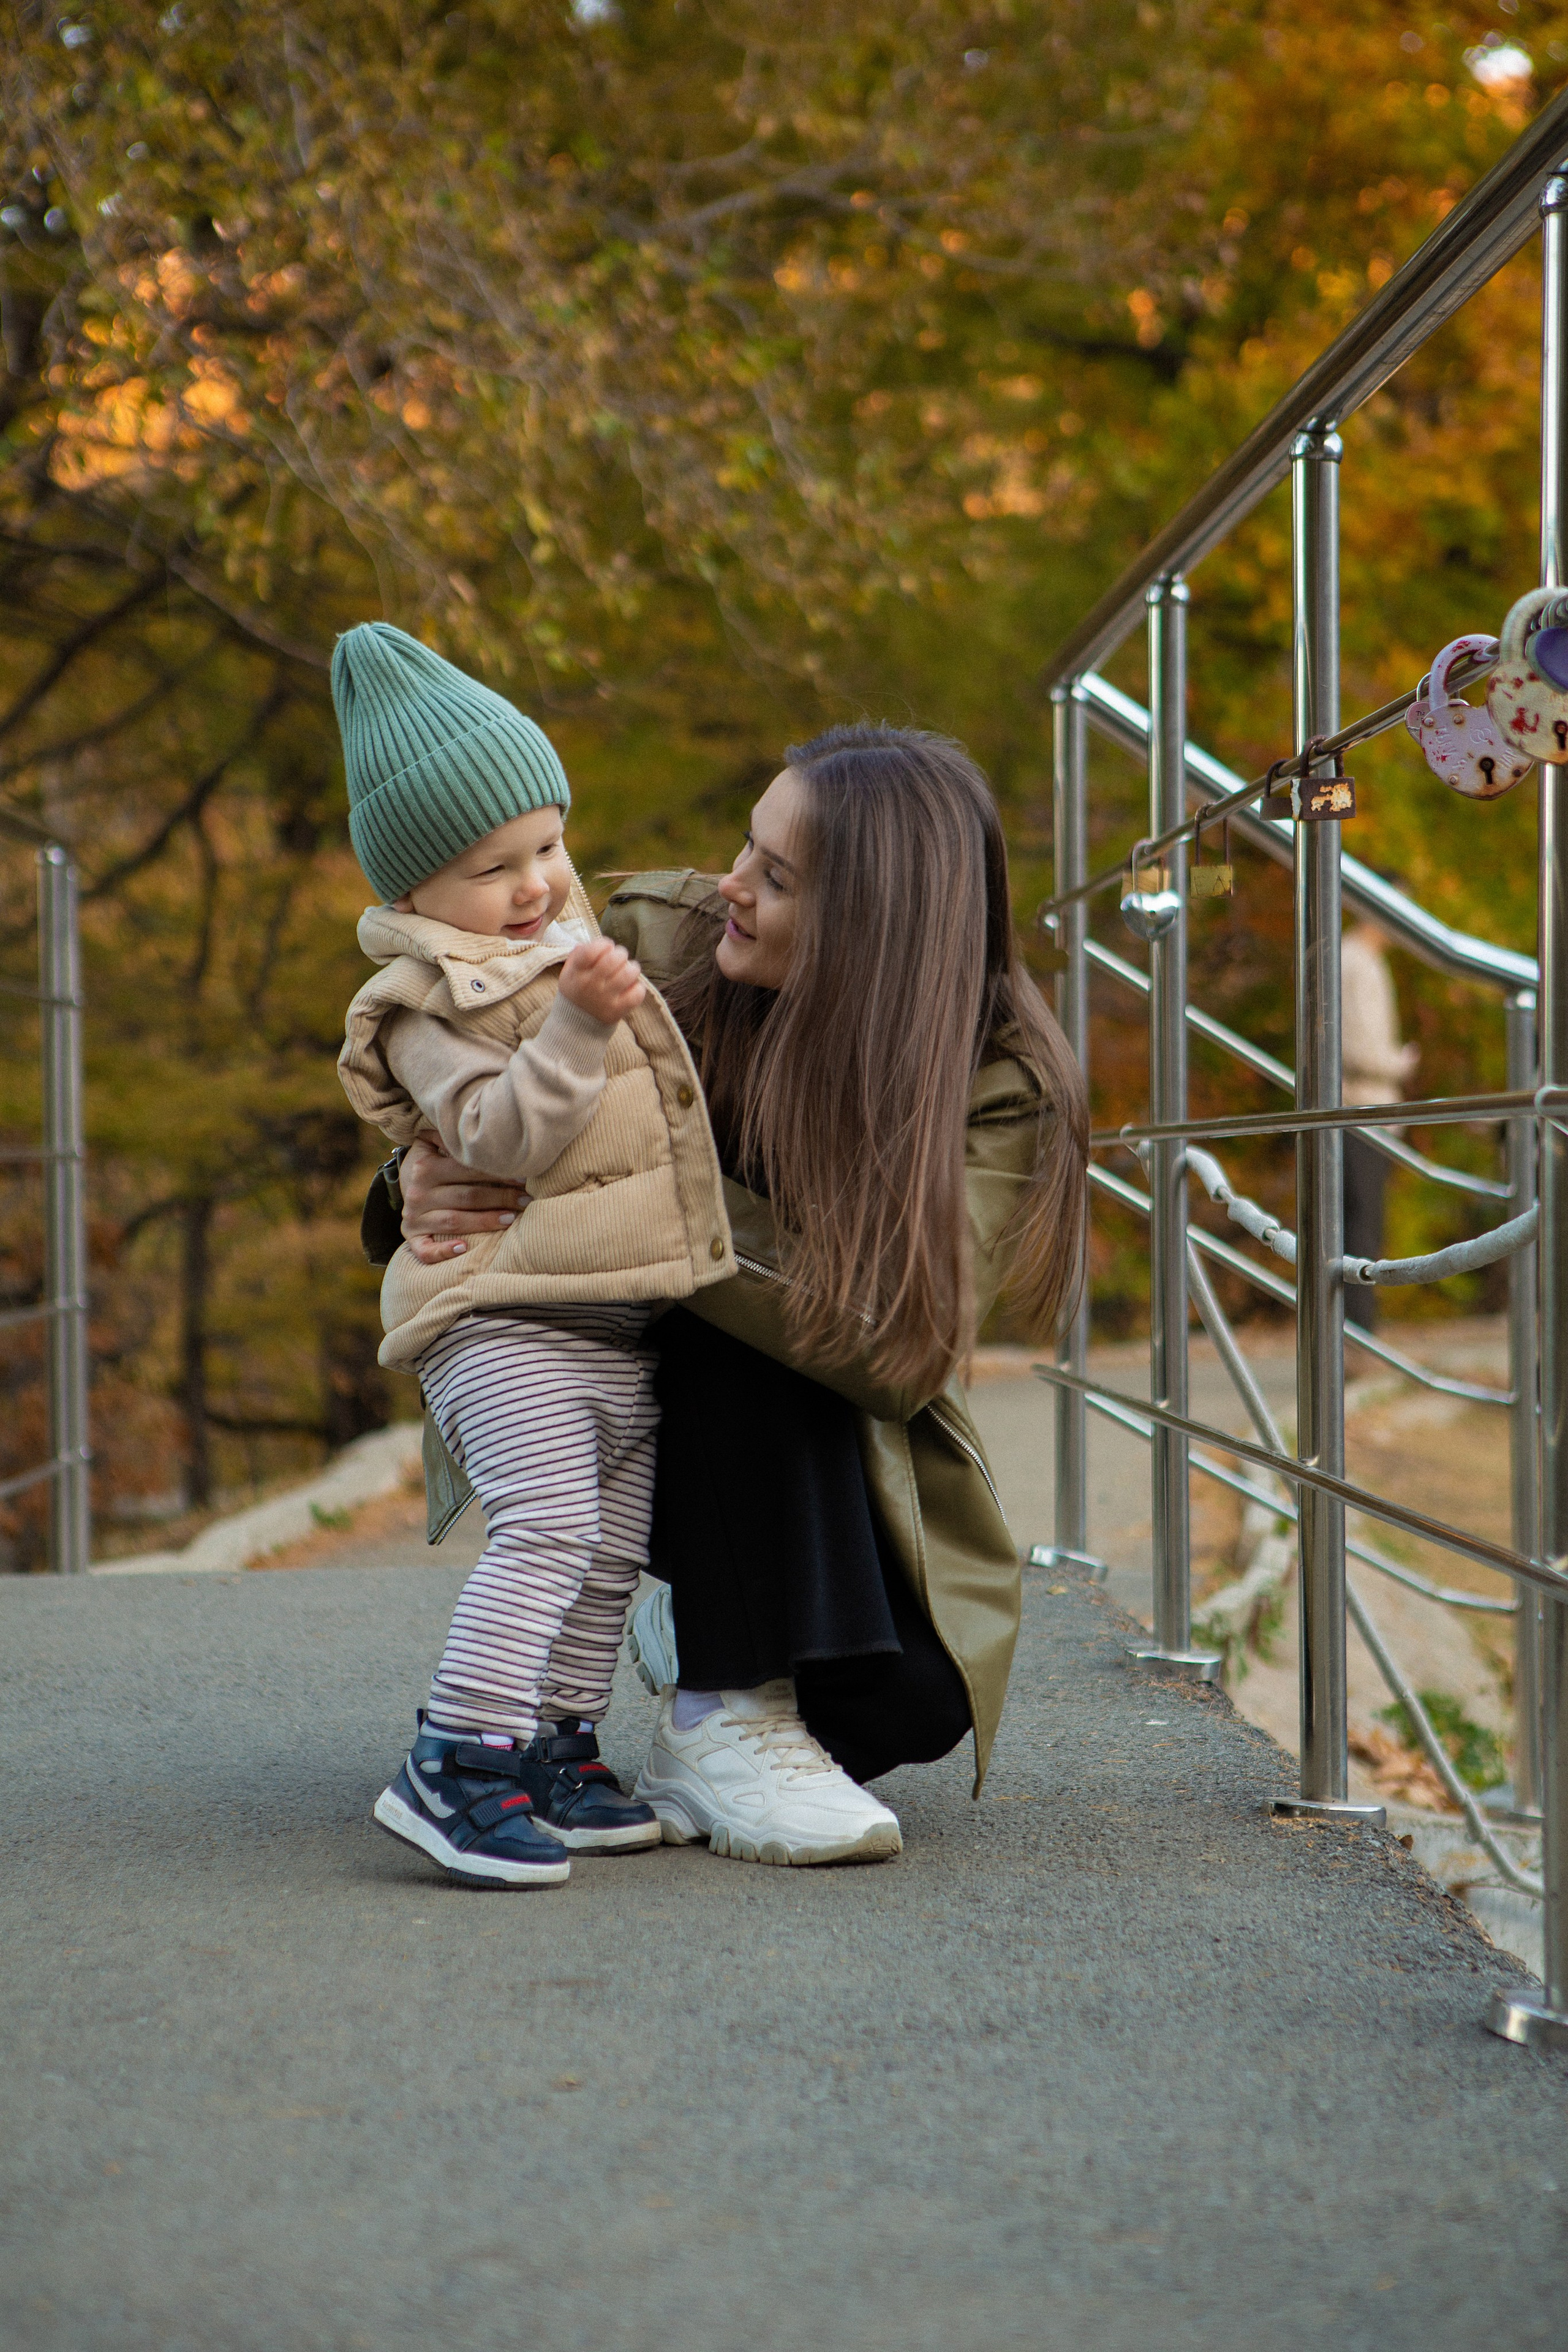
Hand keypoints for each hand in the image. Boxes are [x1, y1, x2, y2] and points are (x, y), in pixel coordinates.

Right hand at [400, 1133, 524, 1264]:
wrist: (405, 1185)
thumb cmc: (430, 1163)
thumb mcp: (432, 1144)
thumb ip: (448, 1137)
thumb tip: (476, 1127)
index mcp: (424, 1167)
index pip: (466, 1169)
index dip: (497, 1172)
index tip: (524, 1177)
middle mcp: (417, 1193)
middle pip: (466, 1196)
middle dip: (500, 1197)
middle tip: (527, 1199)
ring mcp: (413, 1218)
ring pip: (454, 1221)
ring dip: (485, 1221)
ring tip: (512, 1218)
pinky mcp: (412, 1237)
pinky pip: (425, 1250)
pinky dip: (443, 1252)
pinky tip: (464, 1248)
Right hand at [559, 937, 645, 1024]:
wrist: (576, 1025)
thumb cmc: (577, 991)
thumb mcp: (569, 972)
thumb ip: (579, 954)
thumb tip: (596, 942)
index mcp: (576, 972)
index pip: (591, 951)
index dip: (604, 944)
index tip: (607, 947)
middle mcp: (589, 985)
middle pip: (613, 959)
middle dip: (621, 953)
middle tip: (620, 957)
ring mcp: (604, 999)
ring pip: (628, 974)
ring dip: (632, 968)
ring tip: (629, 970)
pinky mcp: (617, 1011)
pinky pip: (636, 994)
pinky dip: (638, 987)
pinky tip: (632, 987)